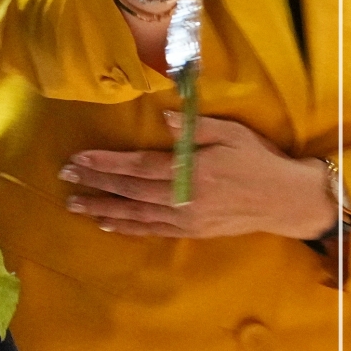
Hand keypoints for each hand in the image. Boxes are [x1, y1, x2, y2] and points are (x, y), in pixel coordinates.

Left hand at [61, 114, 338, 238]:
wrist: (286, 200)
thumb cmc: (257, 160)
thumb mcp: (231, 133)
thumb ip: (193, 127)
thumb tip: (161, 119)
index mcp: (191, 170)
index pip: (138, 166)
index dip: (105, 163)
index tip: (78, 158)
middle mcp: (184, 198)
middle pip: (129, 190)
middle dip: (94, 183)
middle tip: (64, 176)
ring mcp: (186, 218)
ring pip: (135, 214)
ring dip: (102, 208)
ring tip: (73, 203)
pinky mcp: (191, 231)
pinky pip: (152, 230)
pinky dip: (127, 227)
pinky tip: (106, 223)